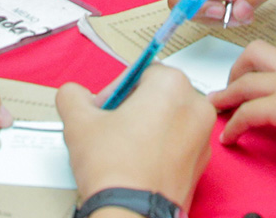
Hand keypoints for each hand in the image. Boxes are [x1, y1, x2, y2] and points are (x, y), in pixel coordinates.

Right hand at [58, 67, 212, 206]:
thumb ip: (72, 95)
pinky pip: (178, 145)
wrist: (132, 215)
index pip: (140, 73)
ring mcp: (202, 139)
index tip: (102, 108)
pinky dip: (159, 149)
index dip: (115, 89)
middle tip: (109, 126)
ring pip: (169, 121)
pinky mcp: (201, 166)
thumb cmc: (115, 167)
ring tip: (121, 148)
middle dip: (132, 108)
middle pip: (158, 95)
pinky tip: (136, 164)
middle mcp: (195, 107)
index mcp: (172, 86)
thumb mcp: (78, 121)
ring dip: (145, 128)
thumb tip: (74, 94)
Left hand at [211, 43, 275, 151]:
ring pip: (243, 82)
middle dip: (236, 69)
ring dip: (225, 96)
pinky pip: (246, 113)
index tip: (256, 76)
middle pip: (255, 54)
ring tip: (216, 109)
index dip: (263, 65)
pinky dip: (234, 125)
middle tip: (229, 87)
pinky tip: (230, 138)